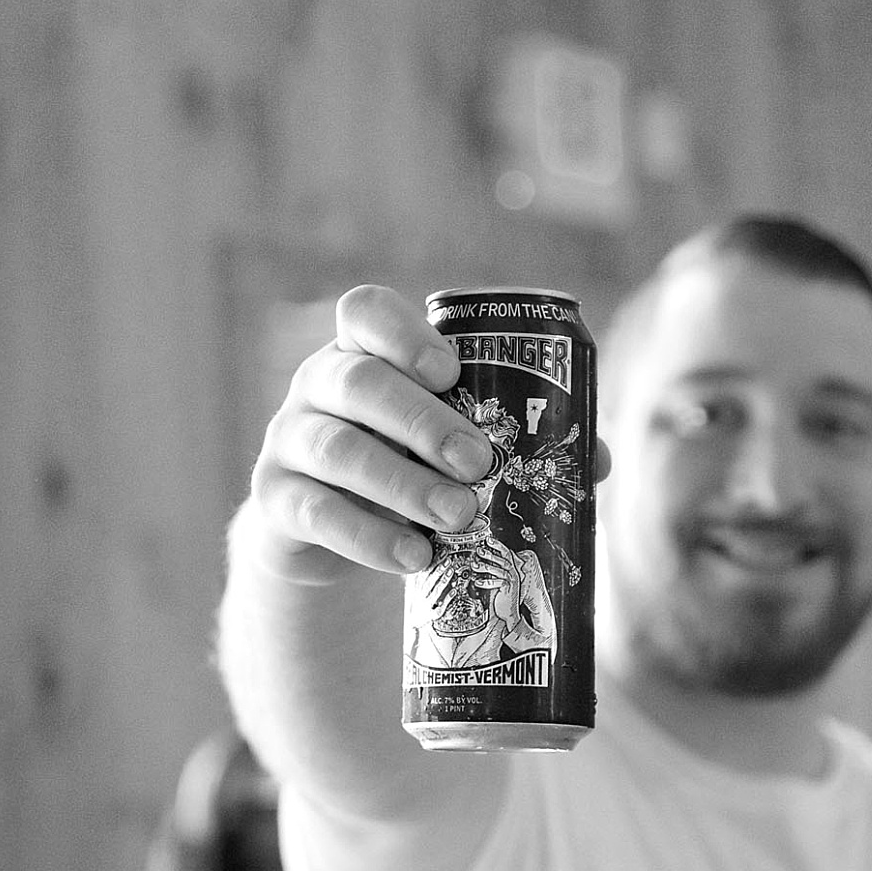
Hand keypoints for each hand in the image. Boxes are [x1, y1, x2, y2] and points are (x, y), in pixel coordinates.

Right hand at [248, 285, 612, 581]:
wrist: (336, 542)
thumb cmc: (406, 473)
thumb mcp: (446, 448)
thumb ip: (511, 441)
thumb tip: (597, 459)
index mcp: (362, 354)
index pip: (363, 312)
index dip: (403, 334)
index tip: (450, 371)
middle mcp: (317, 386)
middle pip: (357, 383)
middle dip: (423, 423)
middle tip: (479, 464)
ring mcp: (288, 442)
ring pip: (337, 449)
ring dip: (402, 484)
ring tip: (458, 518)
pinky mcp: (275, 502)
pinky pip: (315, 512)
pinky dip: (368, 537)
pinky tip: (412, 558)